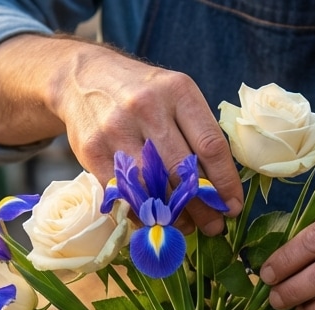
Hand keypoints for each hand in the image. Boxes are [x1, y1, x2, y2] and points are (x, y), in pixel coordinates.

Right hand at [0, 36, 242, 232]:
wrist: (82, 77)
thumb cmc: (142, 92)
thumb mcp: (176, 95)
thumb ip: (198, 132)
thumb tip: (220, 186)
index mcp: (178, 91)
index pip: (210, 145)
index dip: (225, 182)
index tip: (232, 206)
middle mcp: (147, 107)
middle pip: (181, 171)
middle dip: (202, 206)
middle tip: (214, 226)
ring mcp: (116, 129)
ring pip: (151, 186)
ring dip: (173, 215)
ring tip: (187, 227)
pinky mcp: (91, 149)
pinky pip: (123, 192)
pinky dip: (141, 212)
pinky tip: (154, 218)